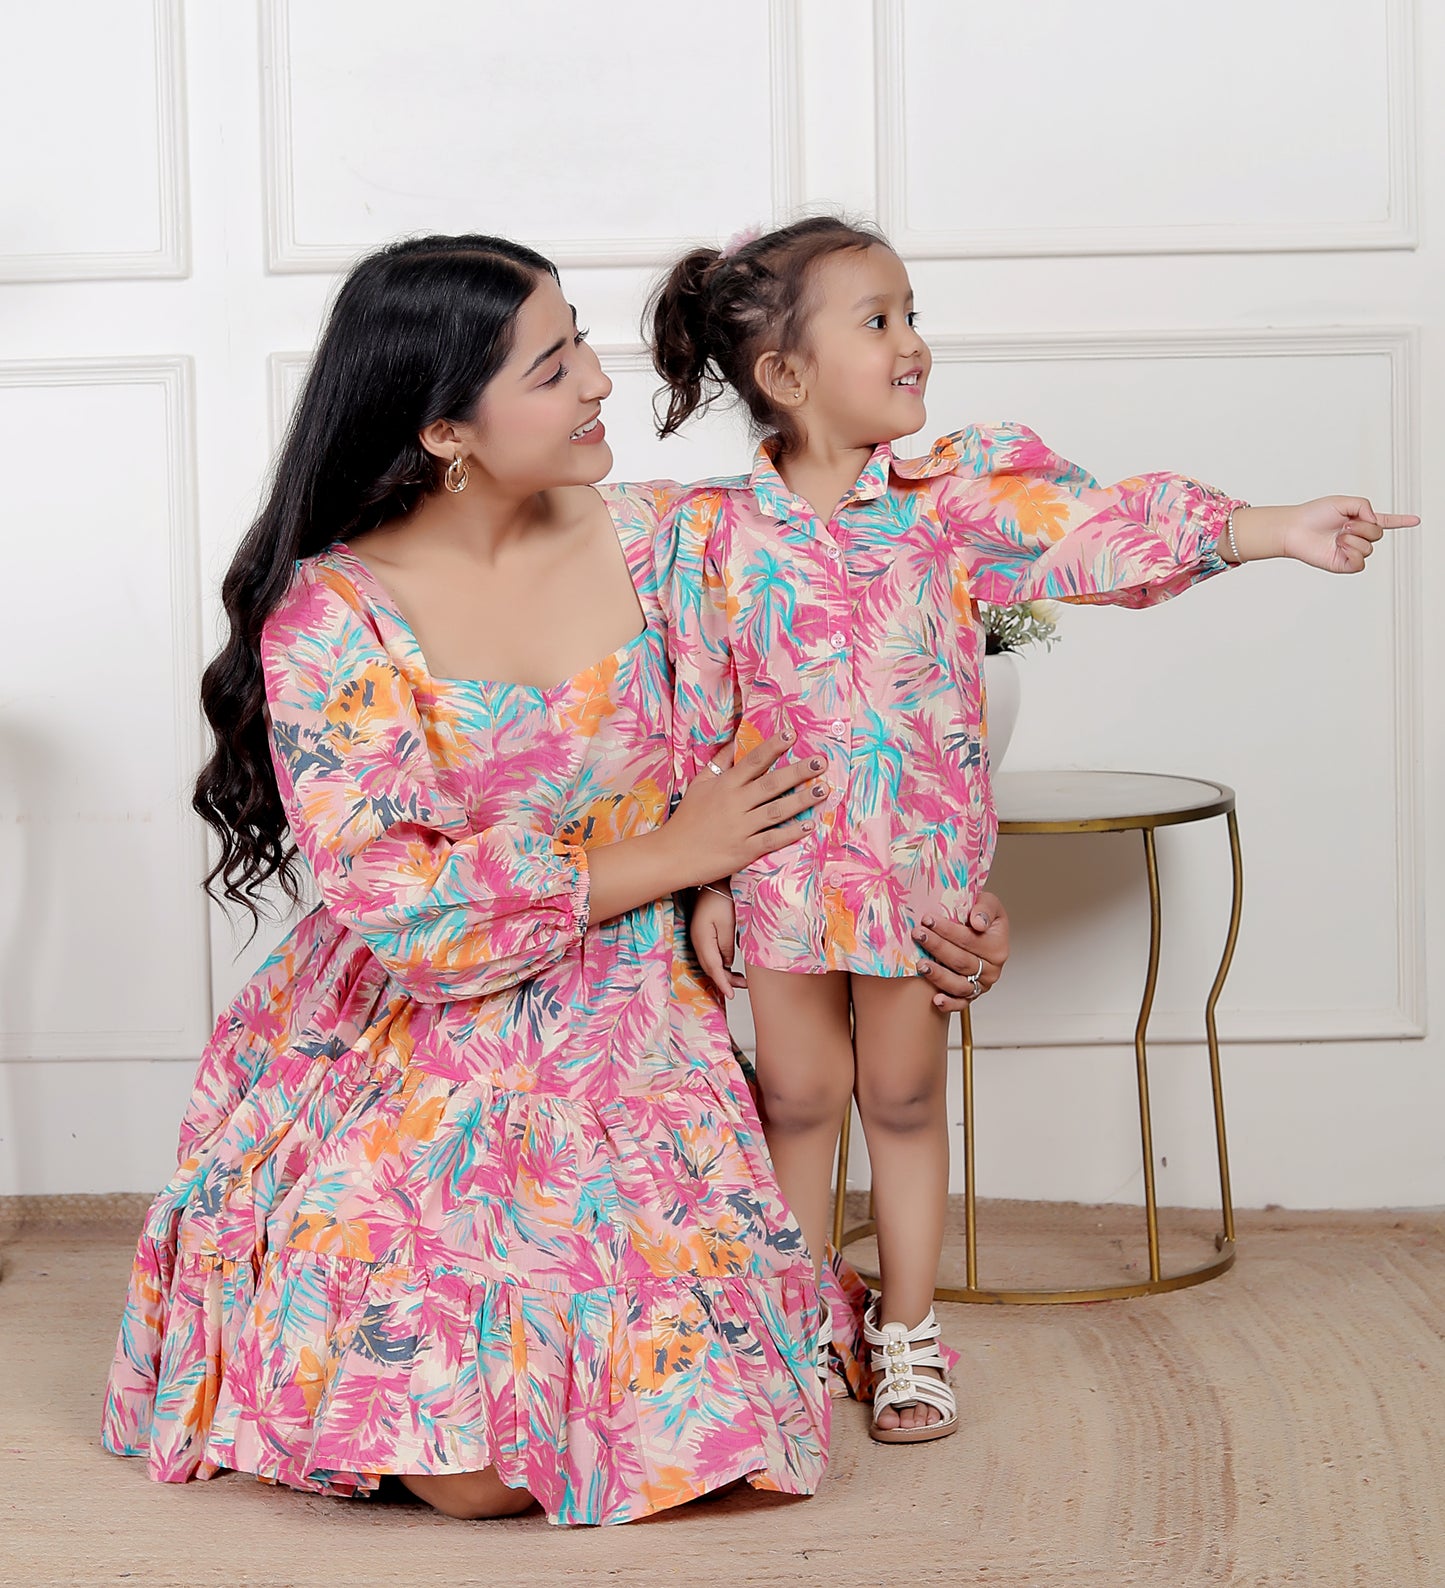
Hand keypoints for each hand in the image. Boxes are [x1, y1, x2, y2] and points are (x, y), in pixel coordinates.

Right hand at [663, 731, 828, 889]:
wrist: (671, 855)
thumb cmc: (687, 819)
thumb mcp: (699, 785)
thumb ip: (719, 764)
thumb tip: (734, 742)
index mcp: (725, 785)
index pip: (753, 761)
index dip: (773, 746)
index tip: (792, 734)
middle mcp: (735, 803)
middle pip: (771, 783)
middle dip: (798, 771)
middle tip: (821, 761)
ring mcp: (741, 828)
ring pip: (777, 810)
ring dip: (801, 800)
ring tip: (823, 789)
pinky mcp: (744, 850)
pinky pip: (772, 840)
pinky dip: (791, 833)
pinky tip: (810, 825)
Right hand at [690, 886, 745, 998]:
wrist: (714, 882)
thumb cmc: (721, 897)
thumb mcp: (728, 922)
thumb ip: (727, 945)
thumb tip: (727, 963)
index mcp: (702, 940)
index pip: (713, 968)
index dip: (723, 984)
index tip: (731, 995)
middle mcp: (698, 941)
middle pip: (710, 968)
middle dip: (725, 981)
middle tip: (743, 987)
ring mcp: (699, 938)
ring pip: (711, 963)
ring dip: (724, 974)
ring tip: (741, 980)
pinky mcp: (704, 935)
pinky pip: (711, 955)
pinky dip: (721, 964)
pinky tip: (730, 966)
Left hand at [911, 890, 1009, 1011]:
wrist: (977, 931)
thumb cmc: (980, 917)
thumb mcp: (988, 903)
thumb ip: (985, 908)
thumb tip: (978, 922)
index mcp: (997, 946)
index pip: (969, 939)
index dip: (947, 930)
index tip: (928, 919)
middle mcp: (991, 968)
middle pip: (961, 961)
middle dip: (937, 947)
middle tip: (918, 934)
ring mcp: (981, 984)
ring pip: (959, 984)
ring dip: (938, 975)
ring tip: (921, 964)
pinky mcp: (971, 995)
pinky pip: (961, 1004)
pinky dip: (949, 1004)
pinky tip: (936, 1000)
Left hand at [1232, 499, 1418, 573]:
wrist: (1295, 529)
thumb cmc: (1313, 514)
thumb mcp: (1343, 501)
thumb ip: (1365, 506)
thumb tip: (1376, 522)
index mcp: (1359, 520)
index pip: (1385, 521)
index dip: (1401, 521)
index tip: (1416, 520)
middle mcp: (1357, 536)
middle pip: (1377, 534)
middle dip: (1363, 527)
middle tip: (1344, 525)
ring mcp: (1351, 551)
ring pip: (1369, 547)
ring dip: (1354, 538)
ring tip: (1337, 536)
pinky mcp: (1343, 564)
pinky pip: (1360, 562)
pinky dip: (1351, 552)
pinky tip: (1339, 546)